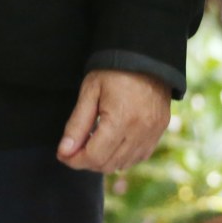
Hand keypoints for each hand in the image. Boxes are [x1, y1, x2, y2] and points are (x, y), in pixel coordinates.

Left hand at [57, 69, 171, 171]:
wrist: (145, 58)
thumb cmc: (112, 71)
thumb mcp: (89, 92)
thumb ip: (77, 124)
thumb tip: (64, 151)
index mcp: (121, 120)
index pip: (95, 156)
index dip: (75, 160)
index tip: (61, 154)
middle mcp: (140, 132)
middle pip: (109, 164)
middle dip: (86, 161)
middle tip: (72, 149)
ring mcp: (153, 134)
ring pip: (124, 164)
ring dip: (103, 161)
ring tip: (89, 144)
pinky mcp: (159, 132)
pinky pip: (138, 157)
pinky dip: (121, 157)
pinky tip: (109, 144)